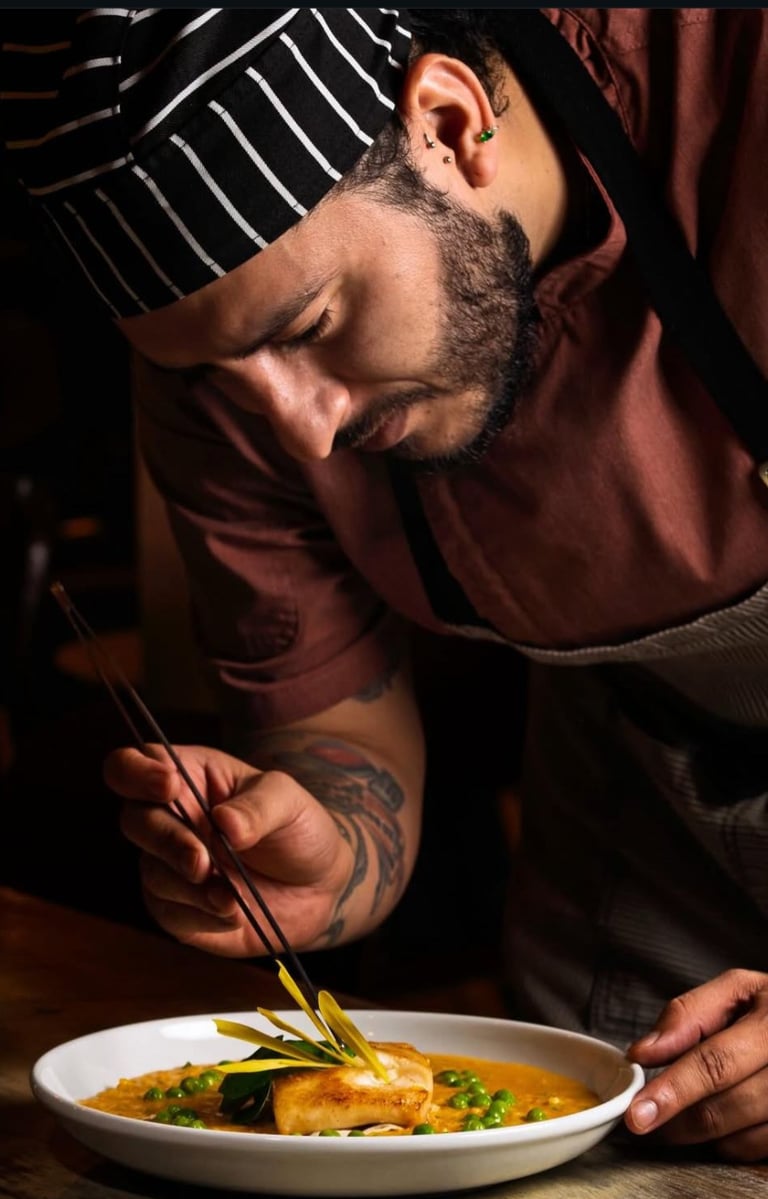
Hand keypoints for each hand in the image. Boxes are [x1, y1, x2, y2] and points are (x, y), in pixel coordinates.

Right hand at [103, 744, 352, 957]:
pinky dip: (203, 915)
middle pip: (133, 820)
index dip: (138, 773)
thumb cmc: (297, 828)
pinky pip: (170, 913)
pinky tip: (234, 913)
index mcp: (188, 775)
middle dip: (167, 840)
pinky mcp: (176, 908)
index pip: (132, 764)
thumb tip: (224, 822)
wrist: (318, 887)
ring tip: (234, 895)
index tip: (170, 787)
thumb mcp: (289, 802)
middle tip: (203, 860)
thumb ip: (258, 807)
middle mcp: (169, 817)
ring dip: (191, 887)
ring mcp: (167, 864)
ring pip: (152, 872)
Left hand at [625, 969, 767, 1160]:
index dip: (673, 1090)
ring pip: (740, 1137)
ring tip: (679, 1117)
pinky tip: (720, 1124)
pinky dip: (731, 1144)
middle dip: (677, 1119)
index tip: (638, 1112)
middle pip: (725, 1106)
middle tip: (643, 1120)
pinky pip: (758, 1151)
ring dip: (701, 1134)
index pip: (716, 1063)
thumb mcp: (735, 991)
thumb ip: (687, 1014)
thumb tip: (643, 1051)